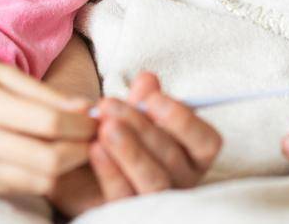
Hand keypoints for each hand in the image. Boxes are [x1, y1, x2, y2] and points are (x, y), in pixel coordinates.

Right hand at [0, 56, 96, 195]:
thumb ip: (43, 93)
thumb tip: (86, 108)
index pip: (51, 125)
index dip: (83, 125)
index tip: (98, 118)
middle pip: (51, 160)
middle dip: (82, 150)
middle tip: (94, 136)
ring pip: (41, 181)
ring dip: (67, 167)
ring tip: (75, 146)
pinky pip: (22, 188)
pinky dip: (42, 176)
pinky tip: (47, 156)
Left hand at [49, 71, 220, 214]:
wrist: (82, 171)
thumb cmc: (118, 137)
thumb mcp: (129, 116)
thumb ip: (141, 99)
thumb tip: (148, 79)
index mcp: (192, 156)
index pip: (207, 142)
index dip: (184, 120)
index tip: (153, 98)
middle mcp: (182, 182)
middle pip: (173, 158)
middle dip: (141, 127)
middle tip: (110, 105)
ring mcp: (158, 202)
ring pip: (154, 181)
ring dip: (130, 151)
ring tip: (105, 127)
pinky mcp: (129, 215)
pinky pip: (125, 196)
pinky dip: (111, 171)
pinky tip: (95, 149)